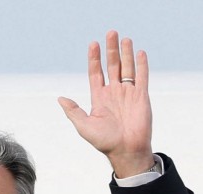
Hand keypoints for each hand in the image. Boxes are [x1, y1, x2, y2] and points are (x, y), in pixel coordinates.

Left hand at [59, 30, 154, 178]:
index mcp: (100, 98)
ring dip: (125, 53)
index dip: (94, 58)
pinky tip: (139, 52)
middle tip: (111, 33)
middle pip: (112, 66)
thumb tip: (60, 98)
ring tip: (124, 38)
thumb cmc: (105, 141)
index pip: (96, 73)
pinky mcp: (141, 96)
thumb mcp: (84, 126)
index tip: (93, 44)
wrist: (126, 150)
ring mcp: (128, 93)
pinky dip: (141, 65)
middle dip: (111, 49)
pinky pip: (141, 77)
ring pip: (127, 68)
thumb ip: (73, 111)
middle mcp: (114, 93)